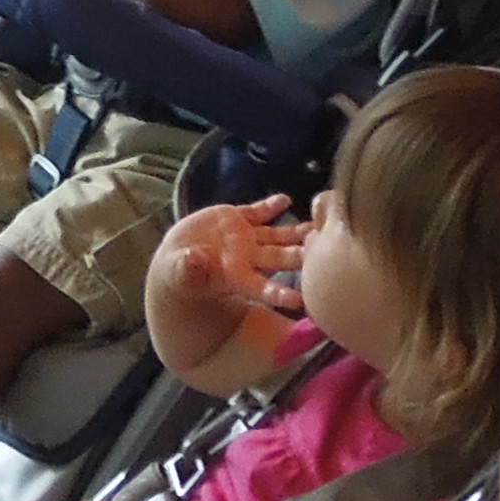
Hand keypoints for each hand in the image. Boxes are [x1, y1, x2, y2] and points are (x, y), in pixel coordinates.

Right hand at [147, 199, 306, 373]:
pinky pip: (258, 212)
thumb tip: (194, 257)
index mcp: (235, 277)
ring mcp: (246, 238)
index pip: (261, 287)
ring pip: (277, 235)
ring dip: (295, 231)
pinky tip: (284, 200)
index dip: (279, 293)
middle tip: (320, 255)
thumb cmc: (180, 274)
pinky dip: (271, 206)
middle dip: (299, 257)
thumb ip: (187, 267)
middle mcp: (247, 258)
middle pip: (279, 258)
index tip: (299, 300)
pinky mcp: (238, 219)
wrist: (180, 257)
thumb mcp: (179, 272)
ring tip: (313, 227)